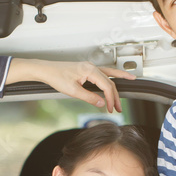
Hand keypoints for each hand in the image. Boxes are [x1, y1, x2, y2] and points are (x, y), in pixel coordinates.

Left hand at [7, 59, 133, 112]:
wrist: (46, 70)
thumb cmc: (56, 77)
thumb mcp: (72, 91)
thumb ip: (89, 97)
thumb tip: (101, 103)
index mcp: (90, 70)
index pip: (106, 85)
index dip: (111, 98)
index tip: (111, 109)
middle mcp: (91, 66)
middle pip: (110, 81)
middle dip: (115, 95)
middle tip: (118, 108)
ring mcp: (89, 67)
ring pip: (109, 75)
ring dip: (116, 84)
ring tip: (129, 84)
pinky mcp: (86, 69)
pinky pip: (103, 73)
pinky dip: (111, 77)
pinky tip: (115, 80)